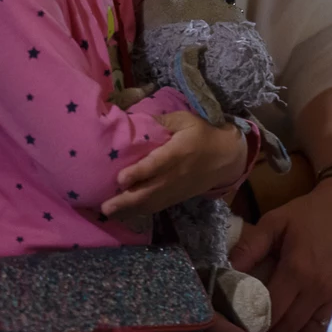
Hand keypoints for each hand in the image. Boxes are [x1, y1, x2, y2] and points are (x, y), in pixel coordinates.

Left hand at [102, 112, 247, 218]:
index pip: (156, 166)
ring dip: (130, 210)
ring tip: (109, 213)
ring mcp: (176, 189)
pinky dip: (140, 211)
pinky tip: (125, 213)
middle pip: (150, 191)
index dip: (138, 174)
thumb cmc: (202, 135)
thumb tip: (135, 118)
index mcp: (177, 153)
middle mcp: (176, 175)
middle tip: (105, 206)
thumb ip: (162, 119)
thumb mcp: (185, 120)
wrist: (226, 157)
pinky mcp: (177, 197)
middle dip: (127, 200)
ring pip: (152, 203)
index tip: (120, 179)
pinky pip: (157, 207)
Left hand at [229, 178, 331, 331]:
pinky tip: (304, 321)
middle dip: (270, 329)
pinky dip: (315, 330)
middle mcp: (319, 290)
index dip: (252, 318)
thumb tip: (225, 269)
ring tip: (280, 325)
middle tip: (256, 324)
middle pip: (289, 327)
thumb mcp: (275, 221)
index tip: (241, 319)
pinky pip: (331, 330)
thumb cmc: (312, 212)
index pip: (269, 310)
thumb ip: (250, 246)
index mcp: (297, 270)